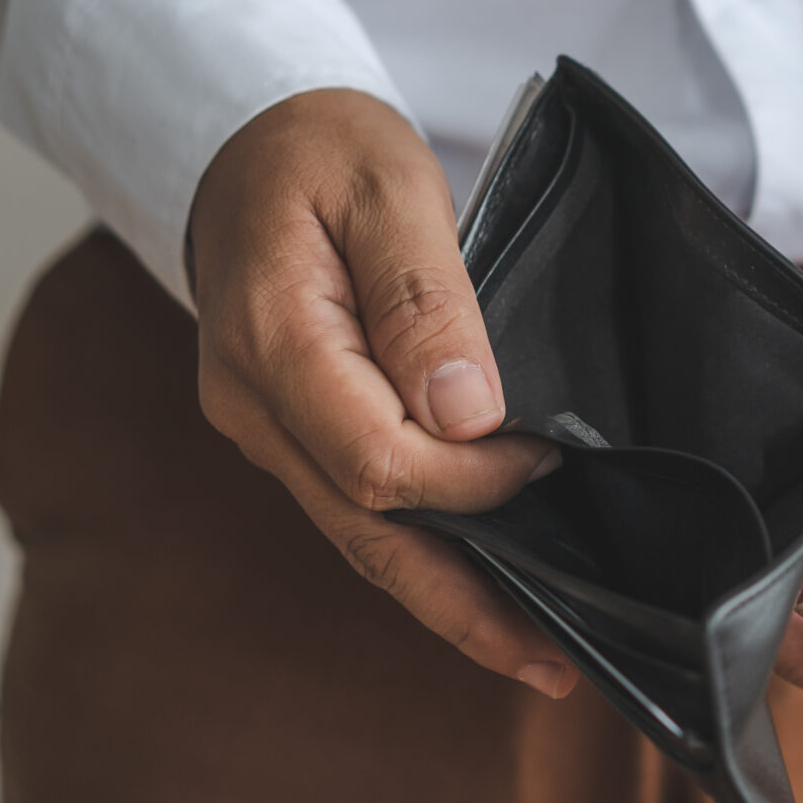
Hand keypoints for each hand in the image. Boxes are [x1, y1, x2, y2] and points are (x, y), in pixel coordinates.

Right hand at [188, 89, 574, 697]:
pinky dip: (422, 556)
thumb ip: (426, 298)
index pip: (377, 458)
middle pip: (365, 531)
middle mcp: (255, 406)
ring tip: (536, 654)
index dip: (470, 481)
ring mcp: (267, 429)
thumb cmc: (322, 152)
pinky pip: (359, 510)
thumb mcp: (388, 188)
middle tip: (556, 661)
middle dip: (463, 602)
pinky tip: (483, 591)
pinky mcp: (293, 434)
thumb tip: (468, 412)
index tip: (546, 460)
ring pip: (361, 538)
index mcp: (272, 342)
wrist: (246, 141)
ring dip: (447, 599)